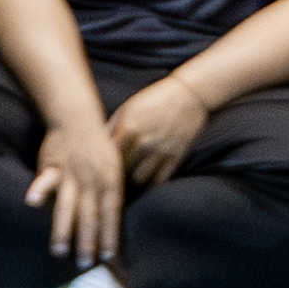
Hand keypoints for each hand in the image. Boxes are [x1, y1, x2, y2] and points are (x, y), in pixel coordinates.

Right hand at [27, 115, 123, 264]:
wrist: (78, 117)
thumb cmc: (99, 148)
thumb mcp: (114, 168)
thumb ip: (111, 196)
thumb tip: (113, 229)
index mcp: (109, 181)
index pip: (111, 213)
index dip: (109, 234)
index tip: (108, 256)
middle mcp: (90, 180)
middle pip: (89, 215)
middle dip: (86, 241)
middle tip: (84, 264)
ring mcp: (71, 174)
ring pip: (67, 205)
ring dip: (63, 228)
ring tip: (59, 251)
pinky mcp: (52, 166)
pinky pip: (45, 180)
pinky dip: (39, 190)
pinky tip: (31, 203)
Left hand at [107, 73, 210, 187]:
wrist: (191, 94)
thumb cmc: (157, 99)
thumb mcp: (130, 107)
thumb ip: (113, 126)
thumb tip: (98, 145)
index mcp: (128, 127)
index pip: (108, 157)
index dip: (101, 170)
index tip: (97, 178)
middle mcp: (143, 141)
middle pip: (122, 172)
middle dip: (114, 182)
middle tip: (108, 190)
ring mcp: (160, 151)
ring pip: (139, 181)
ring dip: (131, 187)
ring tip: (123, 193)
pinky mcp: (175, 158)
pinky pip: (157, 181)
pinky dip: (148, 186)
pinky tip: (142, 188)